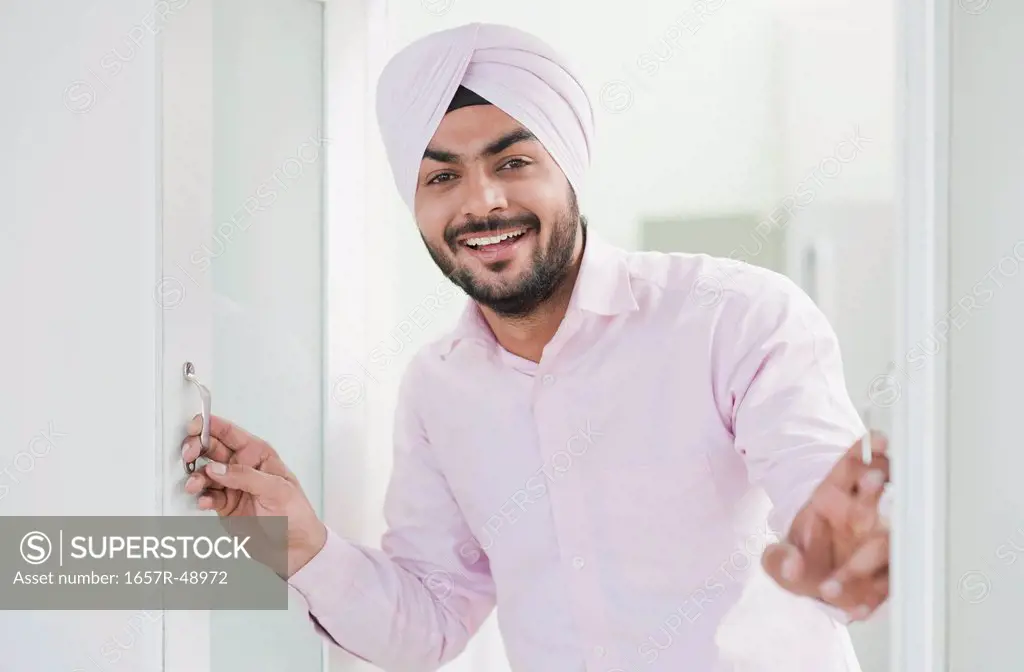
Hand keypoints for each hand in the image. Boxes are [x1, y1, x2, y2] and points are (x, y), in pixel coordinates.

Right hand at [182, 414, 326, 577]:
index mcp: (259, 455)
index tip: (195, 425)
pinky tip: (204, 502)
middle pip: (211, 450)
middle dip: (196, 449)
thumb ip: (245, 477)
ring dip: (196, 476)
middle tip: (188, 456)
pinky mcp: (224, 506)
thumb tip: (217, 468)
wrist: (294, 548)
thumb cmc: (295, 514)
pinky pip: (207, 496)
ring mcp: (232, 486)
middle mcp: (243, 467)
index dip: (211, 425)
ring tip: (195, 485)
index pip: (231, 433)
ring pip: (205, 473)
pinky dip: (202, 498)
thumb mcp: (277, 490)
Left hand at [761, 431, 890, 620]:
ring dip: (883, 542)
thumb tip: (791, 563)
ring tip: (863, 556)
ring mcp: (881, 542)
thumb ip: (779, 560)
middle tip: (872, 478)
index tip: (875, 438)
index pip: (852, 468)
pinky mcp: (890, 573)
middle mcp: (864, 515)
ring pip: (892, 534)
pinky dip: (876, 591)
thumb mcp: (781, 560)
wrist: (819, 590)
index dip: (864, 451)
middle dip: (877, 483)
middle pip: (879, 492)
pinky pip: (889, 579)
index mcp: (836, 499)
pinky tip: (859, 605)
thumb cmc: (806, 562)